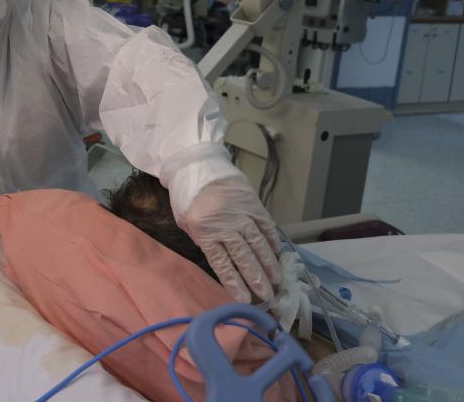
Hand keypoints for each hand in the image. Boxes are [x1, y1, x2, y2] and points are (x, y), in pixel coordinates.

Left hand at [175, 176, 281, 302]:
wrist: (197, 165)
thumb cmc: (187, 197)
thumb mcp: (187, 223)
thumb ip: (205, 241)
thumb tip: (225, 261)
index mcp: (204, 232)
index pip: (222, 263)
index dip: (234, 282)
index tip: (245, 298)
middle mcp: (225, 225)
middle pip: (244, 257)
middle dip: (257, 278)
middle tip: (268, 295)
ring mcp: (241, 214)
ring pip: (258, 244)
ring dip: (268, 263)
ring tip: (277, 279)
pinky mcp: (253, 203)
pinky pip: (266, 225)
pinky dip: (272, 240)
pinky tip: (277, 254)